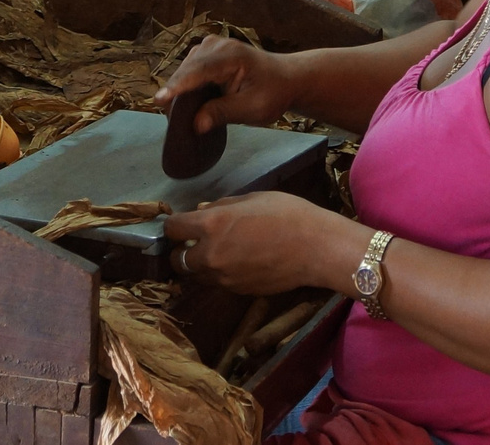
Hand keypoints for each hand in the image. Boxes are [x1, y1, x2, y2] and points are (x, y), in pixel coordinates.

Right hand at [153, 36, 300, 130]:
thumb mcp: (253, 108)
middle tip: (171, 121)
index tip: (160, 99)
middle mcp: (218, 45)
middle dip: (176, 92)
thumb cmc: (273, 93)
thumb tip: (196, 124)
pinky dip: (186, 85)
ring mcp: (211, 46)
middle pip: (187, 69)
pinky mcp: (208, 53)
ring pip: (185, 69)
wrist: (285, 79)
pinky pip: (190, 69)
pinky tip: (185, 103)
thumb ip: (223, 113)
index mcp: (232, 56)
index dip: (178, 86)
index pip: (199, 71)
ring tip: (176, 114)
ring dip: (180, 89)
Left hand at [166, 192, 365, 297]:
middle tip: (195, 242)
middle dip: (182, 251)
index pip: (173, 229)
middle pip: (177, 260)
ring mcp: (224, 278)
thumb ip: (222, 207)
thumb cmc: (288, 214)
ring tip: (218, 253)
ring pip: (197, 276)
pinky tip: (239, 263)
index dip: (173, 225)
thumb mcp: (252, 198)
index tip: (180, 224)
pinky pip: (219, 283)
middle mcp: (211, 254)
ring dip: (200, 266)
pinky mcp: (238, 292)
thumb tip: (204, 212)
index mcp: (212, 225)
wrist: (317, 248)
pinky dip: (221, 275)